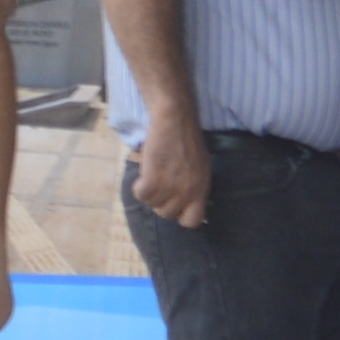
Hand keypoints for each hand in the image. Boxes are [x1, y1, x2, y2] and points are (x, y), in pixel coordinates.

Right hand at [128, 110, 212, 231]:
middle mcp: (187, 193)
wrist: (175, 119)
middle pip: (167, 214)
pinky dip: (138, 184)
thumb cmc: (186, 139)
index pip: (192, 221)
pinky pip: (140, 195)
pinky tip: (145, 171)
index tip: (173, 204)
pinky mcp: (153, 180)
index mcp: (201, 190)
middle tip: (159, 182)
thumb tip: (185, 203)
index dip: (180, 214)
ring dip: (149, 190)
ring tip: (154, 171)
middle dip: (160, 201)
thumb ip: (194, 187)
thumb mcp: (200, 167)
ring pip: (151, 204)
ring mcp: (171, 188)